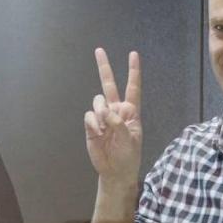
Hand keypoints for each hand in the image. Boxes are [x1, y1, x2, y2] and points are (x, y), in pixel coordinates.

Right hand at [84, 48, 142, 182]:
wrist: (114, 171)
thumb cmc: (128, 156)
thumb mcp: (130, 140)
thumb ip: (119, 123)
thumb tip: (105, 111)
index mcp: (131, 112)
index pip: (133, 88)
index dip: (133, 71)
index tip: (133, 54)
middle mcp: (116, 110)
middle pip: (109, 84)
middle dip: (104, 67)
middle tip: (99, 50)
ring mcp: (103, 117)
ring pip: (98, 101)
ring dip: (101, 111)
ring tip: (104, 128)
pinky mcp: (91, 125)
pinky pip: (89, 116)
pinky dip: (93, 123)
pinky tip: (97, 134)